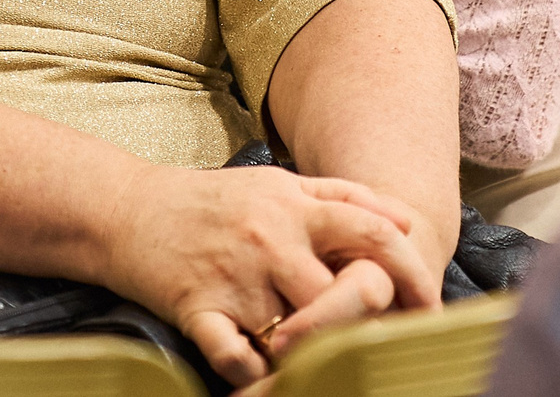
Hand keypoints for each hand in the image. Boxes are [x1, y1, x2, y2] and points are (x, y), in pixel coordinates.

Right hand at [94, 163, 442, 386]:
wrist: (129, 211)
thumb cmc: (215, 201)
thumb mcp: (279, 184)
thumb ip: (343, 197)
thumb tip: (404, 220)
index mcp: (295, 208)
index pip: (372, 235)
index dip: (411, 271)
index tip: (430, 306)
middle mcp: (271, 242)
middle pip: (341, 296)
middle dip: (361, 325)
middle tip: (375, 347)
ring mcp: (235, 279)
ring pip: (294, 334)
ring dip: (310, 354)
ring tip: (320, 364)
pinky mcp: (198, 309)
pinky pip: (235, 357)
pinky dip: (252, 374)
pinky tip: (260, 377)